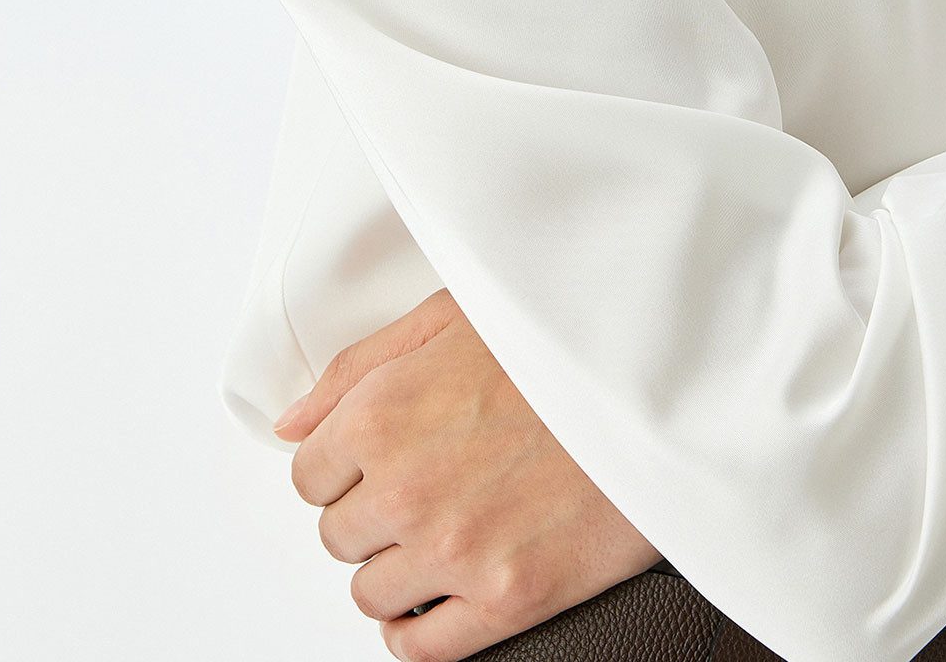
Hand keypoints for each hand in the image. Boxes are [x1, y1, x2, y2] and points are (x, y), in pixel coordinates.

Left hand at [271, 287, 661, 657]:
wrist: (652, 388)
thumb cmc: (555, 343)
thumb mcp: (446, 317)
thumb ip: (357, 368)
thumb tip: (293, 423)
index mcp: (382, 414)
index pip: (308, 476)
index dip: (340, 469)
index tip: (369, 464)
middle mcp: (405, 489)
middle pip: (338, 536)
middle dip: (368, 515)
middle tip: (416, 490)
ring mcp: (453, 552)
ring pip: (370, 594)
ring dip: (394, 570)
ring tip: (437, 536)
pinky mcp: (504, 601)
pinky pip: (420, 648)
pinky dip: (417, 632)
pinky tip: (440, 599)